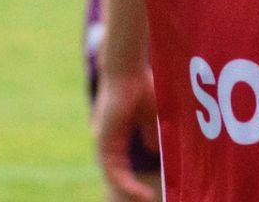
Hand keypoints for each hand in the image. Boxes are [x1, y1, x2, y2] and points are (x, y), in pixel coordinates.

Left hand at [93, 66, 160, 201]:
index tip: (151, 195)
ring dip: (131, 193)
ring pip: (115, 179)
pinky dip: (127, 186)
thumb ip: (151, 133)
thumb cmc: (140, 86)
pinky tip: (142, 194)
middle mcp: (107, 142)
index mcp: (116, 137)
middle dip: (132, 193)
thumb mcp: (152, 117)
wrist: (128, 70)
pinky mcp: (104, 142)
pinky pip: (113, 173)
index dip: (135, 183)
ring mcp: (103, 143)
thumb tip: (155, 151)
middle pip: (118, 177)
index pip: (123, 168)